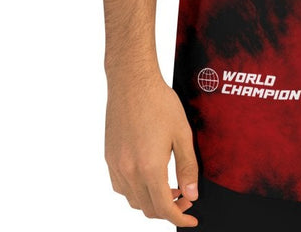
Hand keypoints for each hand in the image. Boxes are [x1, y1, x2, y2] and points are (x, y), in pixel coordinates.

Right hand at [104, 71, 200, 225]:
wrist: (132, 82)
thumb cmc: (160, 102)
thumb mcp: (182, 133)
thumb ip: (188, 166)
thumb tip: (192, 194)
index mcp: (149, 167)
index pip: (164, 208)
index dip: (179, 218)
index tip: (191, 219)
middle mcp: (129, 171)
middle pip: (148, 208)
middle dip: (168, 210)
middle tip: (185, 198)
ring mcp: (116, 165)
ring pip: (133, 200)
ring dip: (151, 202)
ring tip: (169, 187)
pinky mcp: (109, 158)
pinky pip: (121, 187)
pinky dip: (136, 191)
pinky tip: (149, 176)